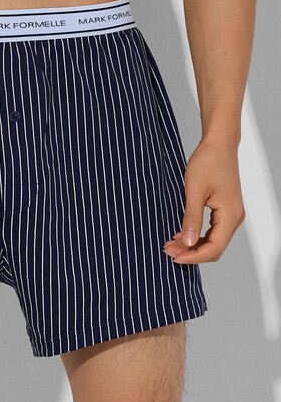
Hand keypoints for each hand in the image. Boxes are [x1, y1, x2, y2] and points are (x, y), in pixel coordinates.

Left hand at [162, 136, 244, 263]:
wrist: (219, 144)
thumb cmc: (208, 161)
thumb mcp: (194, 190)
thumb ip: (191, 217)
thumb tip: (188, 242)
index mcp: (230, 215)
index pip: (214, 247)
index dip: (194, 256)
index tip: (174, 257)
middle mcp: (234, 218)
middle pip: (214, 248)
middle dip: (191, 252)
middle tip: (167, 249)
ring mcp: (231, 215)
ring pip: (213, 241)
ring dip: (193, 245)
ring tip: (171, 243)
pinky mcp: (225, 210)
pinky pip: (212, 231)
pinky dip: (198, 236)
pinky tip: (181, 234)